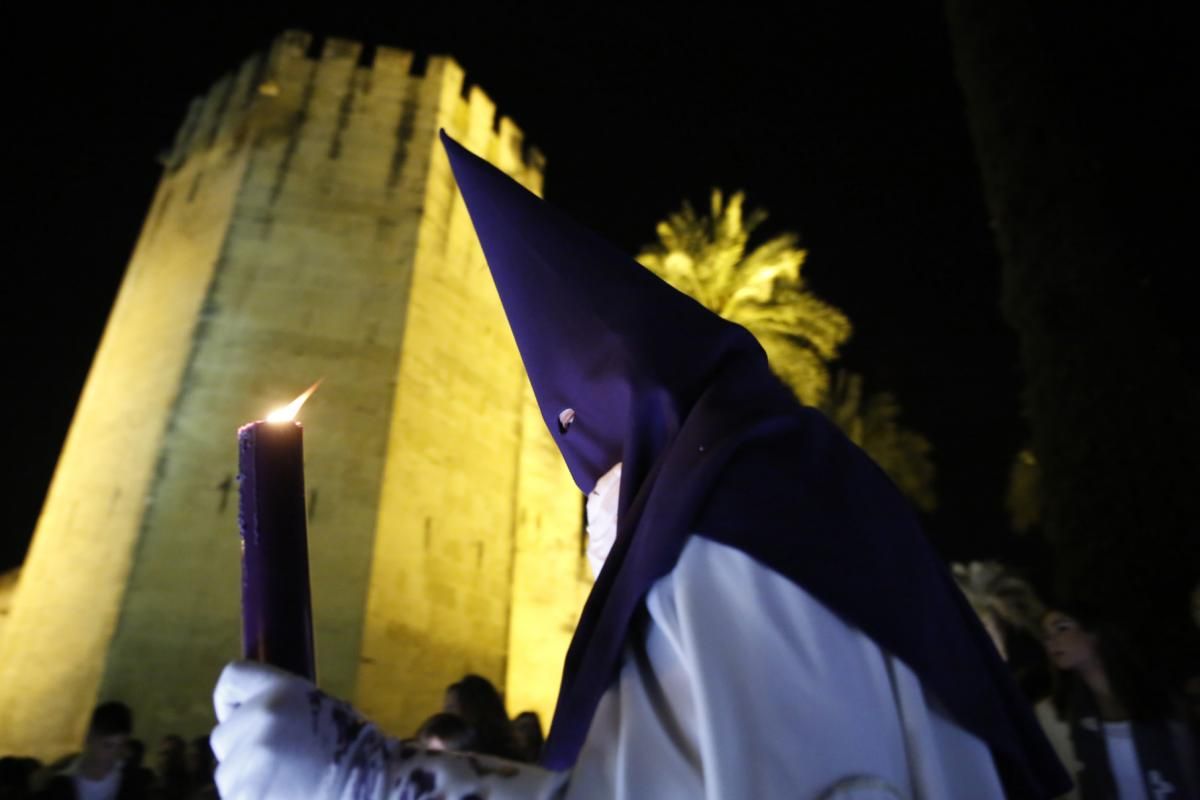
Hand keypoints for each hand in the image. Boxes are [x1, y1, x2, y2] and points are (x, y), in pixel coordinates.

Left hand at [211, 661, 388, 799]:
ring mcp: (247, 765)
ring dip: (248, 781)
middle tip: (280, 763)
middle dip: (243, 750)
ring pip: (227, 774)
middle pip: (223, 736)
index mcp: (279, 693)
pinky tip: (286, 798)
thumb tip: (250, 722)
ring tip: (287, 787)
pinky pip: (236, 797)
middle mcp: (258, 722)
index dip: (233, 701)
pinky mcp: (245, 798)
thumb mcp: (321, 708)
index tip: (242, 716)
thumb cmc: (352, 749)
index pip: (231, 678)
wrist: (372, 785)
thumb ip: (280, 710)